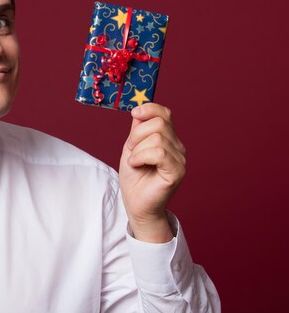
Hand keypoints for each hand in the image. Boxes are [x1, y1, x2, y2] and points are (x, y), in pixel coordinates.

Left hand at [118, 103, 185, 242]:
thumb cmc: (134, 177)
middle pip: (159, 123)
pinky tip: (136, 164)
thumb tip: (139, 109)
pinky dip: (142, 156)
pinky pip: (159, 153)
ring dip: (138, 149)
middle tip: (131, 150)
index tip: (134, 114)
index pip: (165, 113)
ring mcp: (179, 159)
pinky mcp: (177, 172)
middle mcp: (177, 147)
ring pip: (157, 138)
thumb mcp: (132, 147)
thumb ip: (138, 129)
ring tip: (134, 161)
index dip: (149, 109)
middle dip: (137, 135)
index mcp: (168, 138)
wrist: (136, 203)